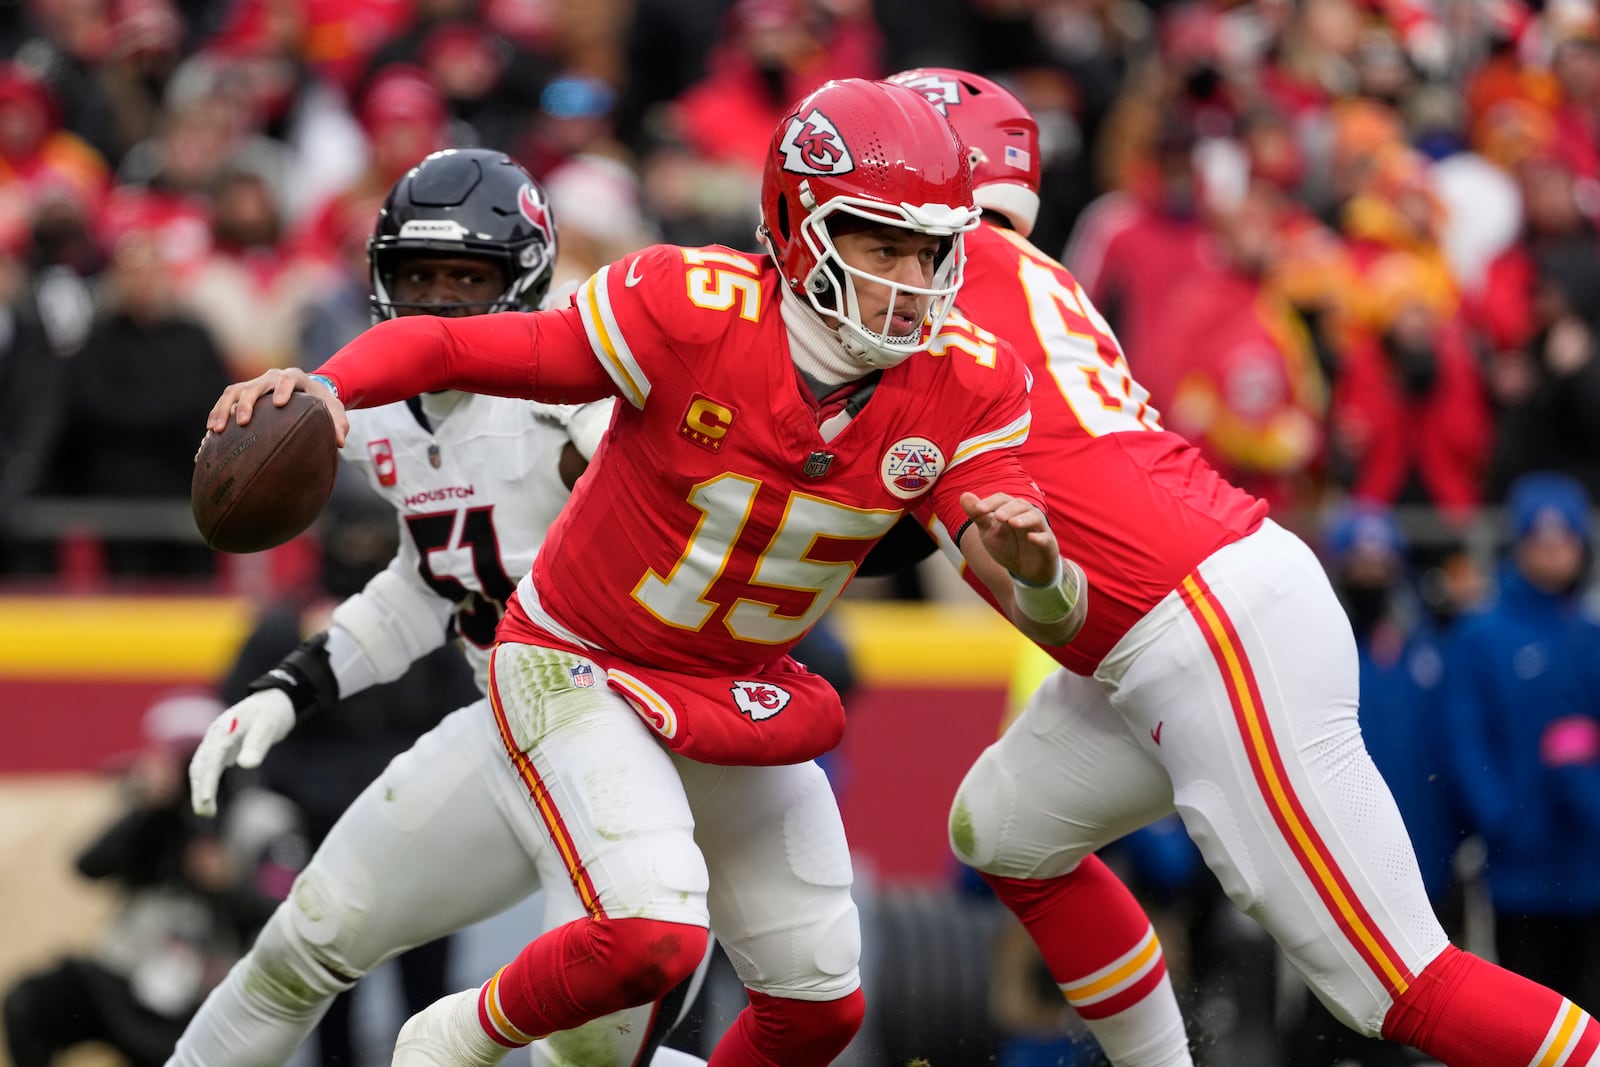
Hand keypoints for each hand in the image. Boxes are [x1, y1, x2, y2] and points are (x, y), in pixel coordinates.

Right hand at [189, 689, 294, 816]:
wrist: (273, 700)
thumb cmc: (272, 712)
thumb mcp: (269, 726)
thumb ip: (257, 744)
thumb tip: (246, 765)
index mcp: (224, 729)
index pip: (211, 758)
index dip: (207, 780)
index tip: (207, 800)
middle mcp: (215, 735)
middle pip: (200, 765)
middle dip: (200, 789)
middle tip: (206, 812)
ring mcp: (216, 741)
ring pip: (201, 767)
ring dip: (200, 788)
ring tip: (207, 811)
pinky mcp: (221, 747)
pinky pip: (208, 766)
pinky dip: (206, 782)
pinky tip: (208, 798)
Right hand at [204, 368, 348, 446]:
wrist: (307, 393)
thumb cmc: (321, 403)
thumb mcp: (334, 411)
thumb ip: (339, 424)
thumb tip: (339, 443)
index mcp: (294, 377)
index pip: (287, 378)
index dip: (282, 388)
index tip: (279, 403)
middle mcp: (270, 378)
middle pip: (254, 386)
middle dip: (247, 403)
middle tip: (243, 422)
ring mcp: (254, 386)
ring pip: (233, 392)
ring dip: (222, 409)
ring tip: (215, 430)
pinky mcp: (243, 396)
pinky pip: (225, 403)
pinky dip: (217, 416)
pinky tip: (210, 436)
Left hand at [960, 491, 1057, 582]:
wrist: (1026, 571)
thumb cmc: (1008, 546)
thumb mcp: (989, 532)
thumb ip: (978, 515)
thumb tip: (964, 495)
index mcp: (1011, 510)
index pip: (1002, 499)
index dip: (991, 502)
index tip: (978, 510)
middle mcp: (1027, 515)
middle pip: (1020, 505)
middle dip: (1008, 509)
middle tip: (998, 517)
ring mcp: (1039, 530)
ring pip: (1035, 518)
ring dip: (1024, 519)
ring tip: (1012, 523)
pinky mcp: (1048, 546)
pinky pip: (1046, 539)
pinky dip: (1040, 537)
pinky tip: (1031, 538)